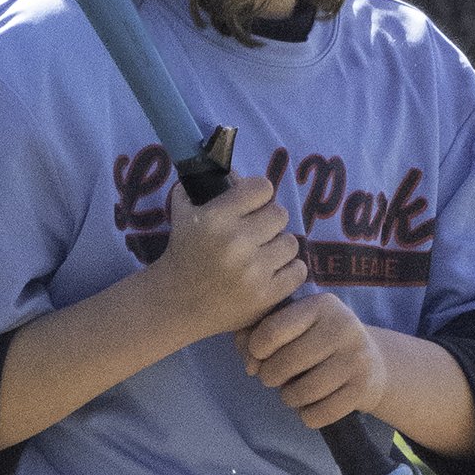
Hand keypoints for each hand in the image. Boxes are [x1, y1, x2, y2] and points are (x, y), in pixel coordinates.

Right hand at [153, 174, 307, 341]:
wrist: (176, 303)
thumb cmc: (183, 253)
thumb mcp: (184, 212)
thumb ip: (205, 184)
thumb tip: (236, 171)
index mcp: (216, 218)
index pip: (262, 188)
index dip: (258, 194)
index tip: (252, 204)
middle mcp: (236, 242)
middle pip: (280, 213)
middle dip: (269, 221)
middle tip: (257, 232)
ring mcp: (253, 272)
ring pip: (291, 242)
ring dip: (278, 246)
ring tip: (263, 254)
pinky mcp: (265, 296)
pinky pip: (299, 271)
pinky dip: (289, 270)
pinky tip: (272, 271)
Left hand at [240, 287, 388, 428]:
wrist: (372, 363)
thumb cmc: (317, 343)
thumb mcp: (291, 329)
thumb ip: (256, 337)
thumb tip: (251, 366)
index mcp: (321, 305)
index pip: (272, 331)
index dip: (256, 349)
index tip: (260, 355)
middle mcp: (343, 326)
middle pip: (285, 363)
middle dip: (270, 376)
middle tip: (274, 376)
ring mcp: (356, 357)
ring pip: (302, 392)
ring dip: (289, 397)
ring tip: (293, 391)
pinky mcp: (363, 387)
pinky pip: (319, 414)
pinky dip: (308, 415)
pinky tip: (312, 404)